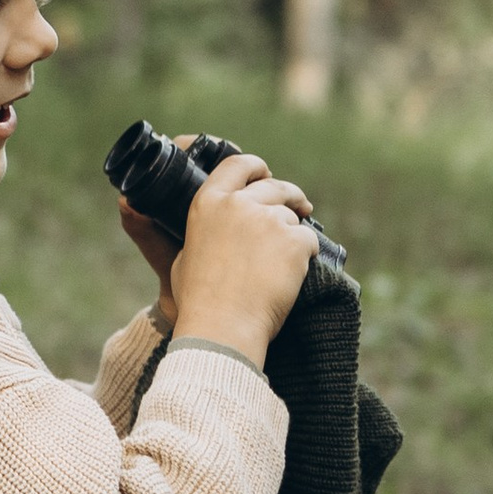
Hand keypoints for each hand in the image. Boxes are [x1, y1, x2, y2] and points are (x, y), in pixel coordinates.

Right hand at [167, 151, 317, 363]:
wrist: (223, 329)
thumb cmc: (200, 301)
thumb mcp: (184, 256)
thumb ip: (204, 231)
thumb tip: (217, 226)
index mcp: (207, 203)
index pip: (238, 165)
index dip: (256, 167)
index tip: (267, 174)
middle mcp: (237, 204)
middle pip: (274, 186)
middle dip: (290, 195)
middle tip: (300, 207)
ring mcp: (268, 220)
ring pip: (292, 217)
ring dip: (292, 234)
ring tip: (280, 264)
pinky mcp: (293, 241)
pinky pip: (308, 241)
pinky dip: (304, 256)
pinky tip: (291, 276)